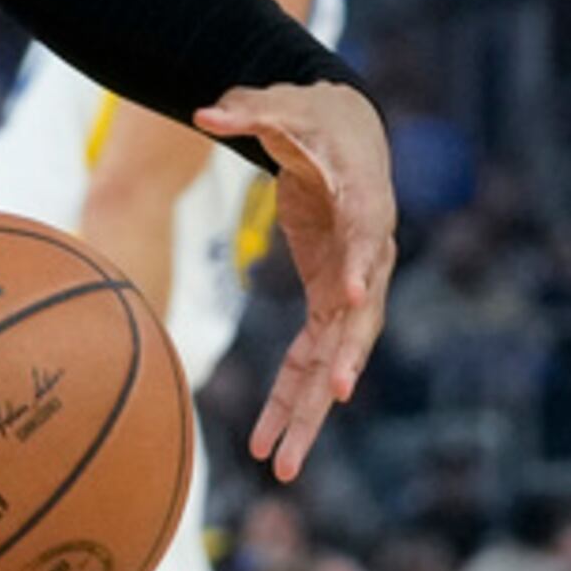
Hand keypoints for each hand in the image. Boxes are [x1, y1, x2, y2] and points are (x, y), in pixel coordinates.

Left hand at [195, 80, 395, 480]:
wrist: (346, 131)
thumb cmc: (313, 116)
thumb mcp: (281, 104)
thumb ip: (246, 109)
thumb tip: (203, 110)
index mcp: (365, 201)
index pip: (367, 237)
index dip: (361, 266)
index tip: (353, 300)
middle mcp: (368, 256)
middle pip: (359, 321)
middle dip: (343, 365)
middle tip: (330, 402)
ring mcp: (353, 287)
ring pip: (336, 360)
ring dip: (310, 413)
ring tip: (283, 466)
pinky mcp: (331, 303)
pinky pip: (313, 359)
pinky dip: (292, 399)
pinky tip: (268, 443)